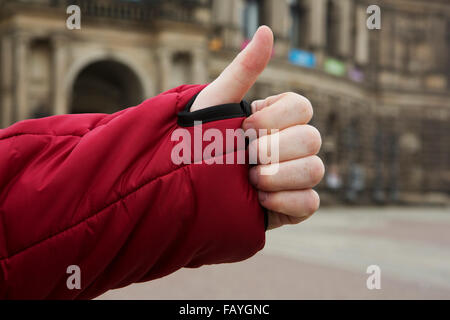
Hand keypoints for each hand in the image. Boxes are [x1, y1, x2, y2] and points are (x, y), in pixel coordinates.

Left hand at [191, 26, 323, 229]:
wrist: (180, 186)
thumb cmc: (195, 140)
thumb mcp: (215, 103)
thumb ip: (243, 70)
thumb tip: (266, 30)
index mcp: (276, 117)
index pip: (302, 107)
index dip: (274, 119)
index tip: (244, 127)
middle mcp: (289, 144)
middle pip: (312, 139)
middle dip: (272, 150)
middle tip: (243, 156)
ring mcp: (293, 175)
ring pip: (315, 170)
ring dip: (277, 176)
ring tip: (248, 180)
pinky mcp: (292, 205)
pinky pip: (310, 202)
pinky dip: (285, 202)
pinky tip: (259, 200)